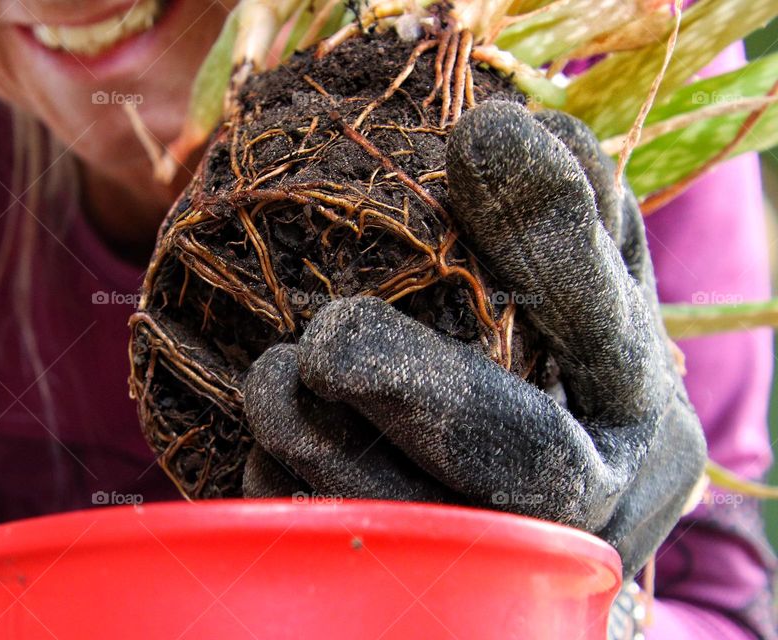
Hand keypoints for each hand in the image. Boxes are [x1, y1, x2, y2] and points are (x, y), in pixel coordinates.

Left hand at [241, 100, 706, 578]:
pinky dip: (295, 500)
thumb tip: (505, 130)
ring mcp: (515, 553)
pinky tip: (267, 448)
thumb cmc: (575, 374)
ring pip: (423, 524)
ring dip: (325, 451)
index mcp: (631, 399)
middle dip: (419, 390)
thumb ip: (574, 224)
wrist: (576, 503)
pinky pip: (355, 556)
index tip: (481, 133)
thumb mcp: (597, 294)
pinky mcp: (445, 588)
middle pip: (525, 460)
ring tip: (272, 378)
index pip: (606, 319)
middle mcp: (592, 489)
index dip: (551, 230)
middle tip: (330, 337)